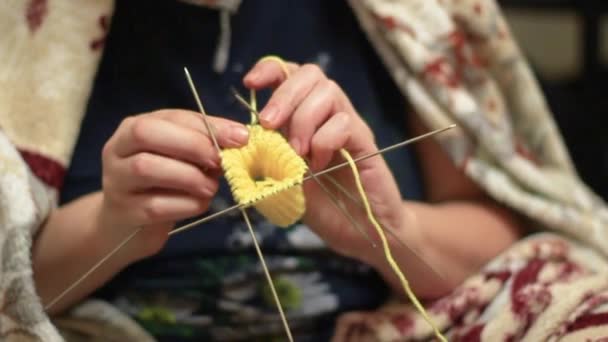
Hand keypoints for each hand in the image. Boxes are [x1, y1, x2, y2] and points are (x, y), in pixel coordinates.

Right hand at [100, 109, 248, 258]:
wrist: (129, 225)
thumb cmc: (162, 183)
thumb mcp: (180, 156)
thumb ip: (205, 143)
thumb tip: (241, 137)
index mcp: (134, 128)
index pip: (170, 116)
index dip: (207, 126)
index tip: (239, 137)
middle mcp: (118, 150)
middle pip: (146, 133)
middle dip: (192, 145)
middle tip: (219, 161)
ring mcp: (117, 181)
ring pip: (146, 168)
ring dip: (190, 176)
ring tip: (211, 186)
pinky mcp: (125, 212)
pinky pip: (155, 206)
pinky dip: (186, 204)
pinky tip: (199, 203)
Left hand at [243, 60, 406, 260]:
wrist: (363, 230)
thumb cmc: (324, 206)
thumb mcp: (283, 182)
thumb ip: (264, 161)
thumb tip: (238, 144)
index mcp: (305, 118)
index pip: (291, 74)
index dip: (270, 70)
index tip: (251, 84)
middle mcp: (329, 116)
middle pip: (310, 74)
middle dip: (284, 95)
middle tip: (269, 124)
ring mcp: (349, 127)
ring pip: (328, 92)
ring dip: (303, 119)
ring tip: (296, 153)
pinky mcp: (365, 144)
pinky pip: (344, 123)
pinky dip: (324, 141)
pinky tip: (319, 165)